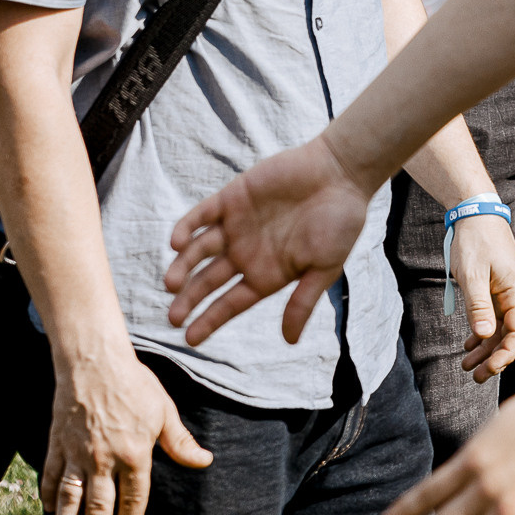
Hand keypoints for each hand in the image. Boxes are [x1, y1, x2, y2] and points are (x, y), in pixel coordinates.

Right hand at [43, 346, 210, 514]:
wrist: (94, 361)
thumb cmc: (134, 384)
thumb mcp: (164, 411)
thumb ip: (180, 442)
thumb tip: (204, 461)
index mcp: (134, 454)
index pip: (133, 500)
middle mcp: (104, 460)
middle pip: (98, 508)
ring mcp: (77, 454)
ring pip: (70, 499)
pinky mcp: (57, 445)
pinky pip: (50, 477)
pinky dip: (48, 495)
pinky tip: (49, 509)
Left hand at [163, 133, 371, 346]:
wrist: (342, 173)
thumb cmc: (341, 222)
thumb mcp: (325, 267)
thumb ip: (303, 302)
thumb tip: (290, 341)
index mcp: (267, 273)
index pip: (230, 303)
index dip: (209, 320)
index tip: (189, 338)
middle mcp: (246, 252)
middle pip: (206, 281)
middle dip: (188, 299)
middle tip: (172, 317)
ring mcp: (236, 225)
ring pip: (197, 251)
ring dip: (182, 267)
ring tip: (172, 283)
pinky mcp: (231, 198)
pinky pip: (199, 216)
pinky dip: (185, 228)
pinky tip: (177, 244)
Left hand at [446, 214, 514, 380]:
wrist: (475, 215)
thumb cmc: (474, 242)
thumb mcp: (472, 275)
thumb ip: (478, 306)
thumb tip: (486, 336)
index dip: (507, 354)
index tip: (490, 369)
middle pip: (512, 335)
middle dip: (495, 358)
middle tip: (475, 377)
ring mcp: (507, 293)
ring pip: (501, 329)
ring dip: (486, 349)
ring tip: (466, 366)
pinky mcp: (497, 290)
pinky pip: (493, 318)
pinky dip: (482, 334)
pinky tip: (468, 346)